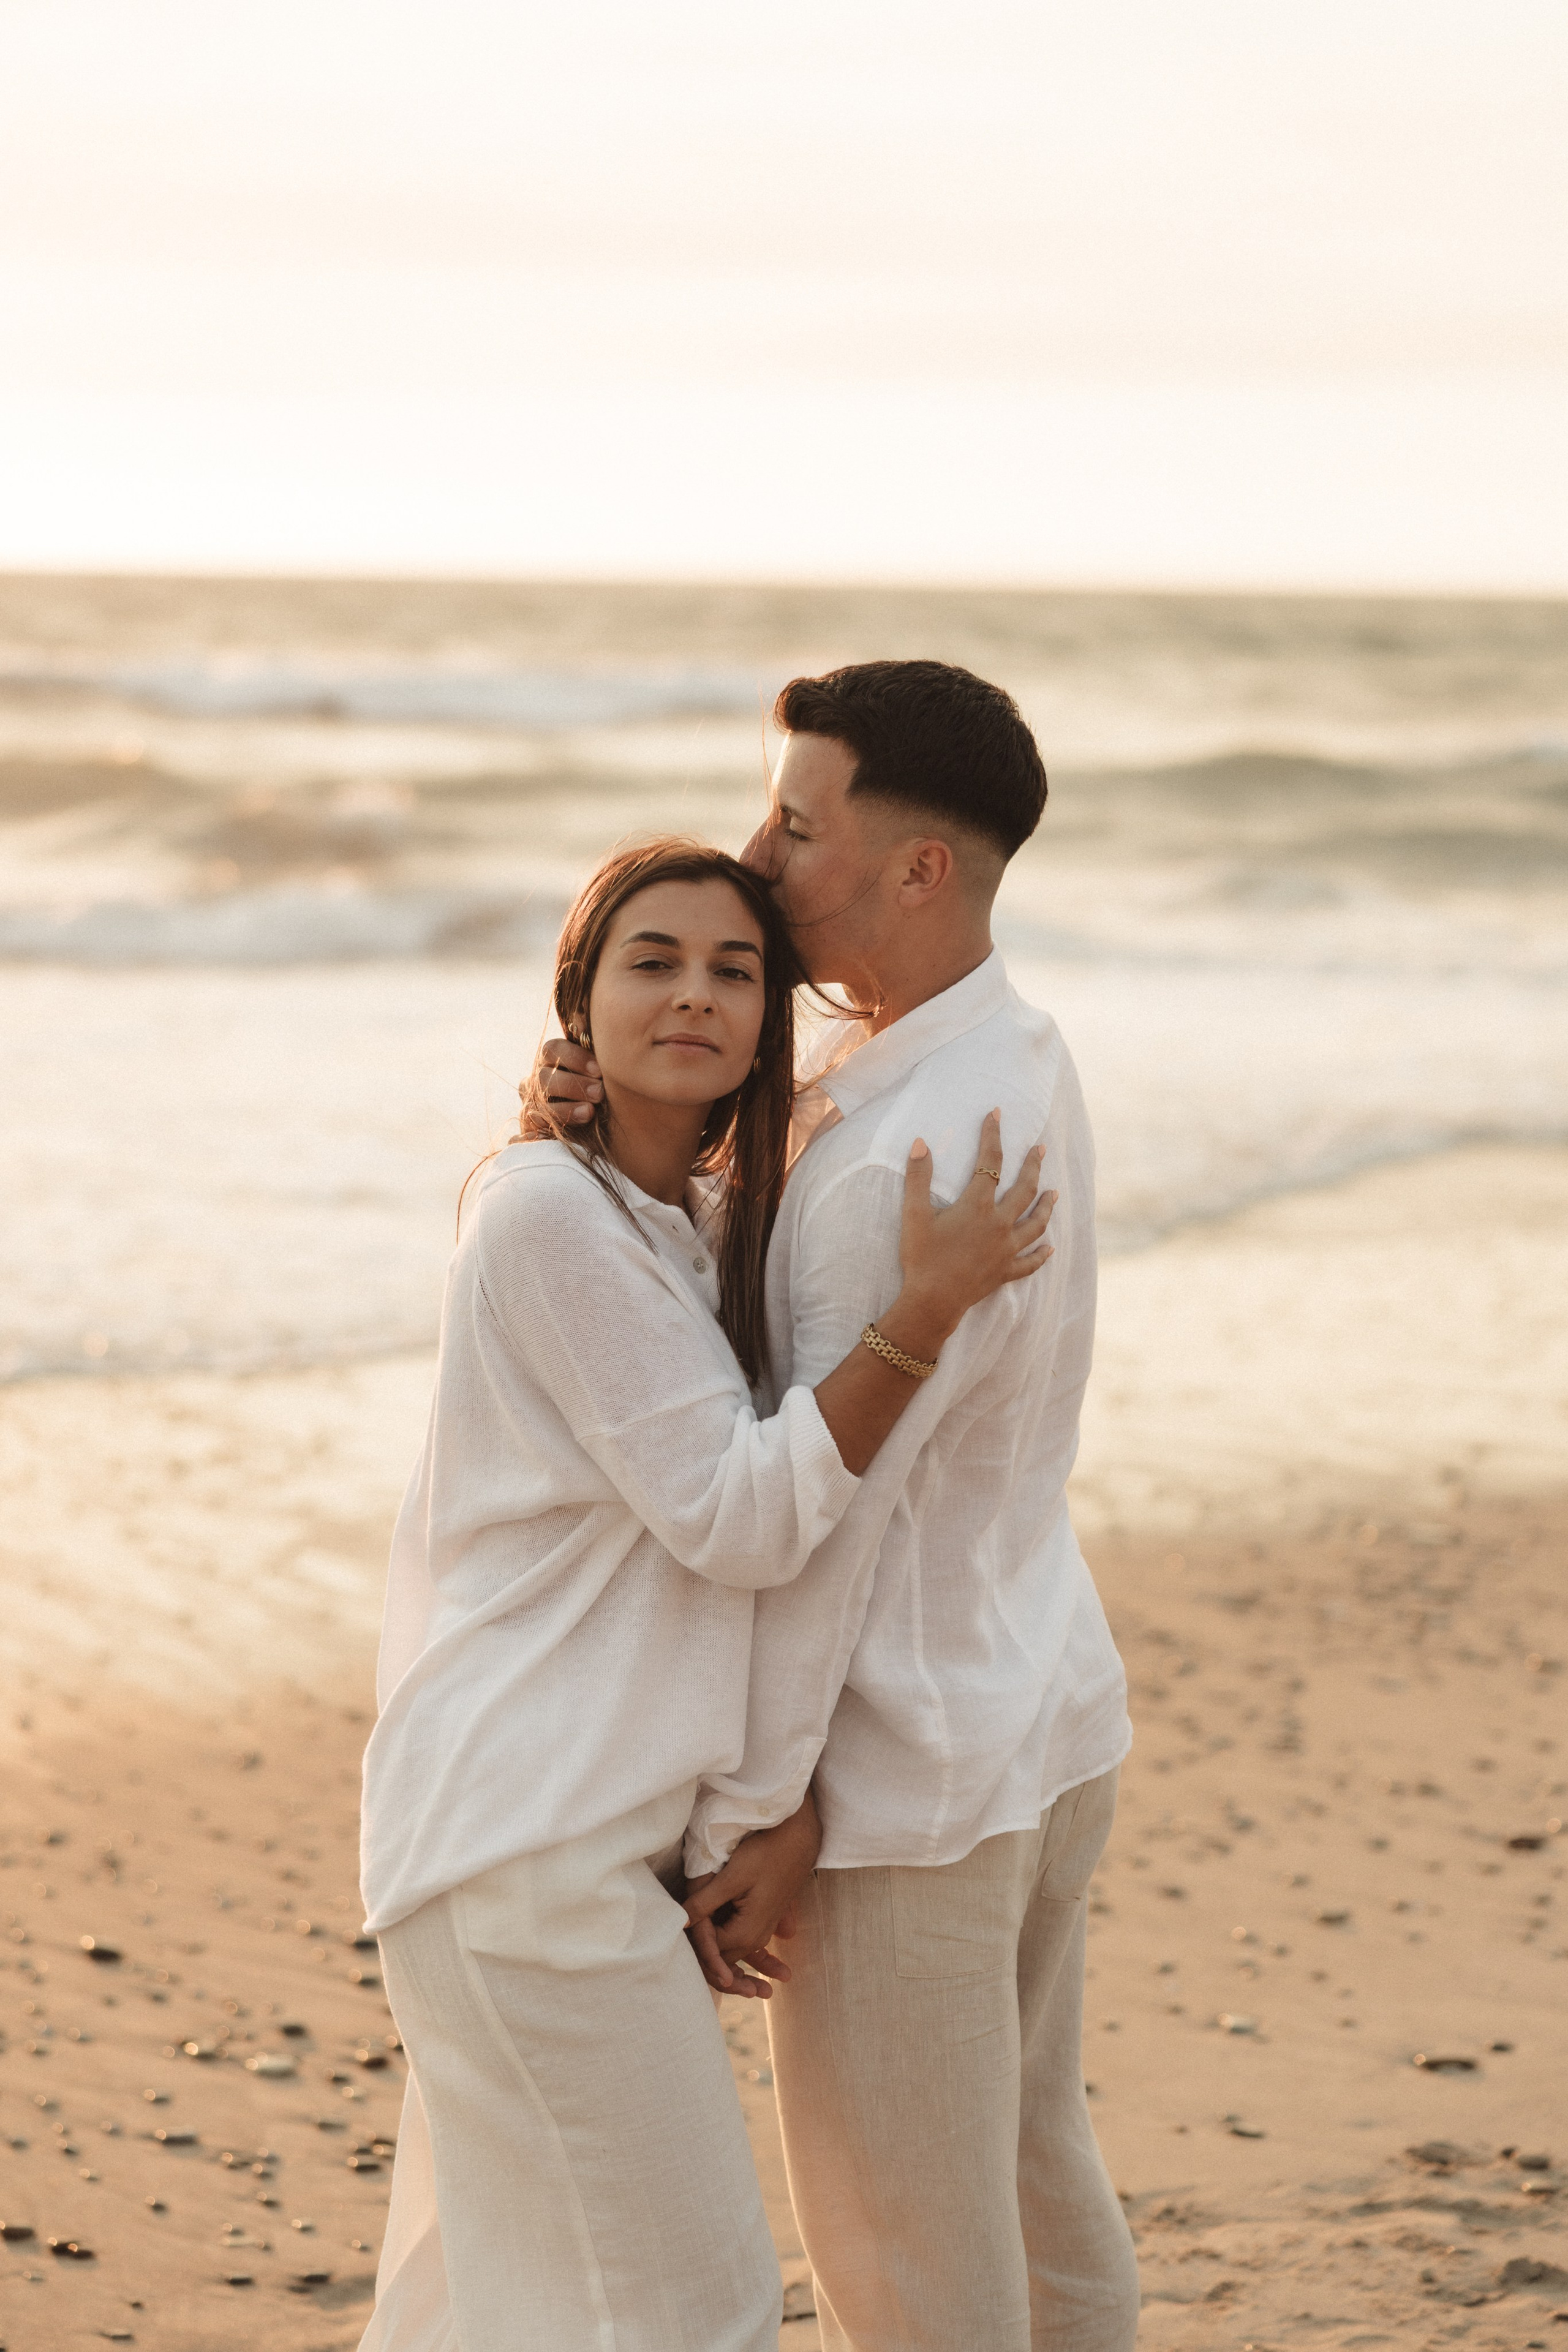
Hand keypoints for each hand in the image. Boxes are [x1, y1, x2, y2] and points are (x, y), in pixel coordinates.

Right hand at [520, 1035, 601, 1131]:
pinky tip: (583, 1117)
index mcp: (553, 1058)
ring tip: (591, 1110)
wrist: (596, 1123)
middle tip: (599, 1092)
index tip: (599, 1070)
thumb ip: (592, 1047)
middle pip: (544, 1075)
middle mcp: (538, 1075)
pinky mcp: (532, 1119)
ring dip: (567, 1104)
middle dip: (574, 1084)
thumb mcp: (599, 1069)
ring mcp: (532, 1097)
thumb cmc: (599, 1086)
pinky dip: (563, 1117)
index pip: (553, 1049)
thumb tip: (586, 1022)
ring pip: (540, 1097)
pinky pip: (539, 1118)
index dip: (575, 1058)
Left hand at [683, 1791, 820, 1998]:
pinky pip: (752, 1944)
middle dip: (711, 1968)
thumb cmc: (765, 1853)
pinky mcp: (766, 1918)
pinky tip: (755, 1970)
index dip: (694, 1947)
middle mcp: (756, 1935)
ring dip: (736, 1971)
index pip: (711, 1952)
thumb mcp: (731, 1877)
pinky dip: (750, 1958)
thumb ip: (704, 1902)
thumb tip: (679, 1921)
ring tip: (736, 1988)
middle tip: (694, 1975)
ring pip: (740, 1954)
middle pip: (727, 1960)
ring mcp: (763, 1928)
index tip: (681, 1938)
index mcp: (746, 1931)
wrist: (799, 1839)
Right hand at [888, 1109, 1055, 1353]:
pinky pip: (1030, 1262)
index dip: (992, 1135)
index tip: (996, 1115)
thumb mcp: (914, 1214)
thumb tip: (920, 1142)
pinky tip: (1050, 1248)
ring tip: (1054, 1192)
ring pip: (1035, 1223)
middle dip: (1033, 1165)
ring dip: (1046, 1206)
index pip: (989, 1161)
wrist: (932, 1301)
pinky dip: (1041, 1254)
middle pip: (1024, 1189)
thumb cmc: (921, 1257)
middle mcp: (999, 1224)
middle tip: (1040, 1149)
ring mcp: (1006, 1249)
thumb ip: (918, 1177)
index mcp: (977, 1206)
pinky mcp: (1005, 1272)